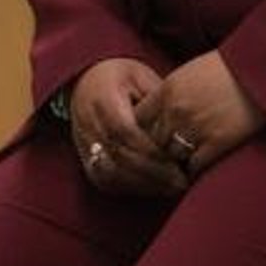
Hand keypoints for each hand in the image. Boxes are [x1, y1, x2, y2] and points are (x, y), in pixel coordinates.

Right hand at [66, 58, 185, 199]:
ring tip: (171, 188)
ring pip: (110, 174)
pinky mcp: (85, 160)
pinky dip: (130, 189)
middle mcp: (88, 123)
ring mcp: (83, 144)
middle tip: (181, 182)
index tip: (178, 162)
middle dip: (152, 174)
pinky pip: (105, 181)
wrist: (85, 81)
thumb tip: (182, 127)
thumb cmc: (121, 77)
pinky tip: (153, 189)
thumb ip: (158, 100)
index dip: (150, 150)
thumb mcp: (141, 76)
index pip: (124, 131)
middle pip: (118, 157)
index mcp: (102, 98)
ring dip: (142, 185)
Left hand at [133, 52, 265, 181]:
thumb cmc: (229, 67)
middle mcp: (176, 110)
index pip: (138, 118)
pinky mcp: (216, 143)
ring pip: (169, 157)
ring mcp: (195, 128)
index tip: (146, 137)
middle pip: (151, 141)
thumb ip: (171, 91)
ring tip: (174, 168)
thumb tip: (158, 107)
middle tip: (157, 159)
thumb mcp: (191, 71)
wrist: (260, 71)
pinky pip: (192, 166)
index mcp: (167, 90)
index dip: (141, 130)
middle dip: (154, 150)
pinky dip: (191, 171)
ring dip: (172, 163)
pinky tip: (193, 171)